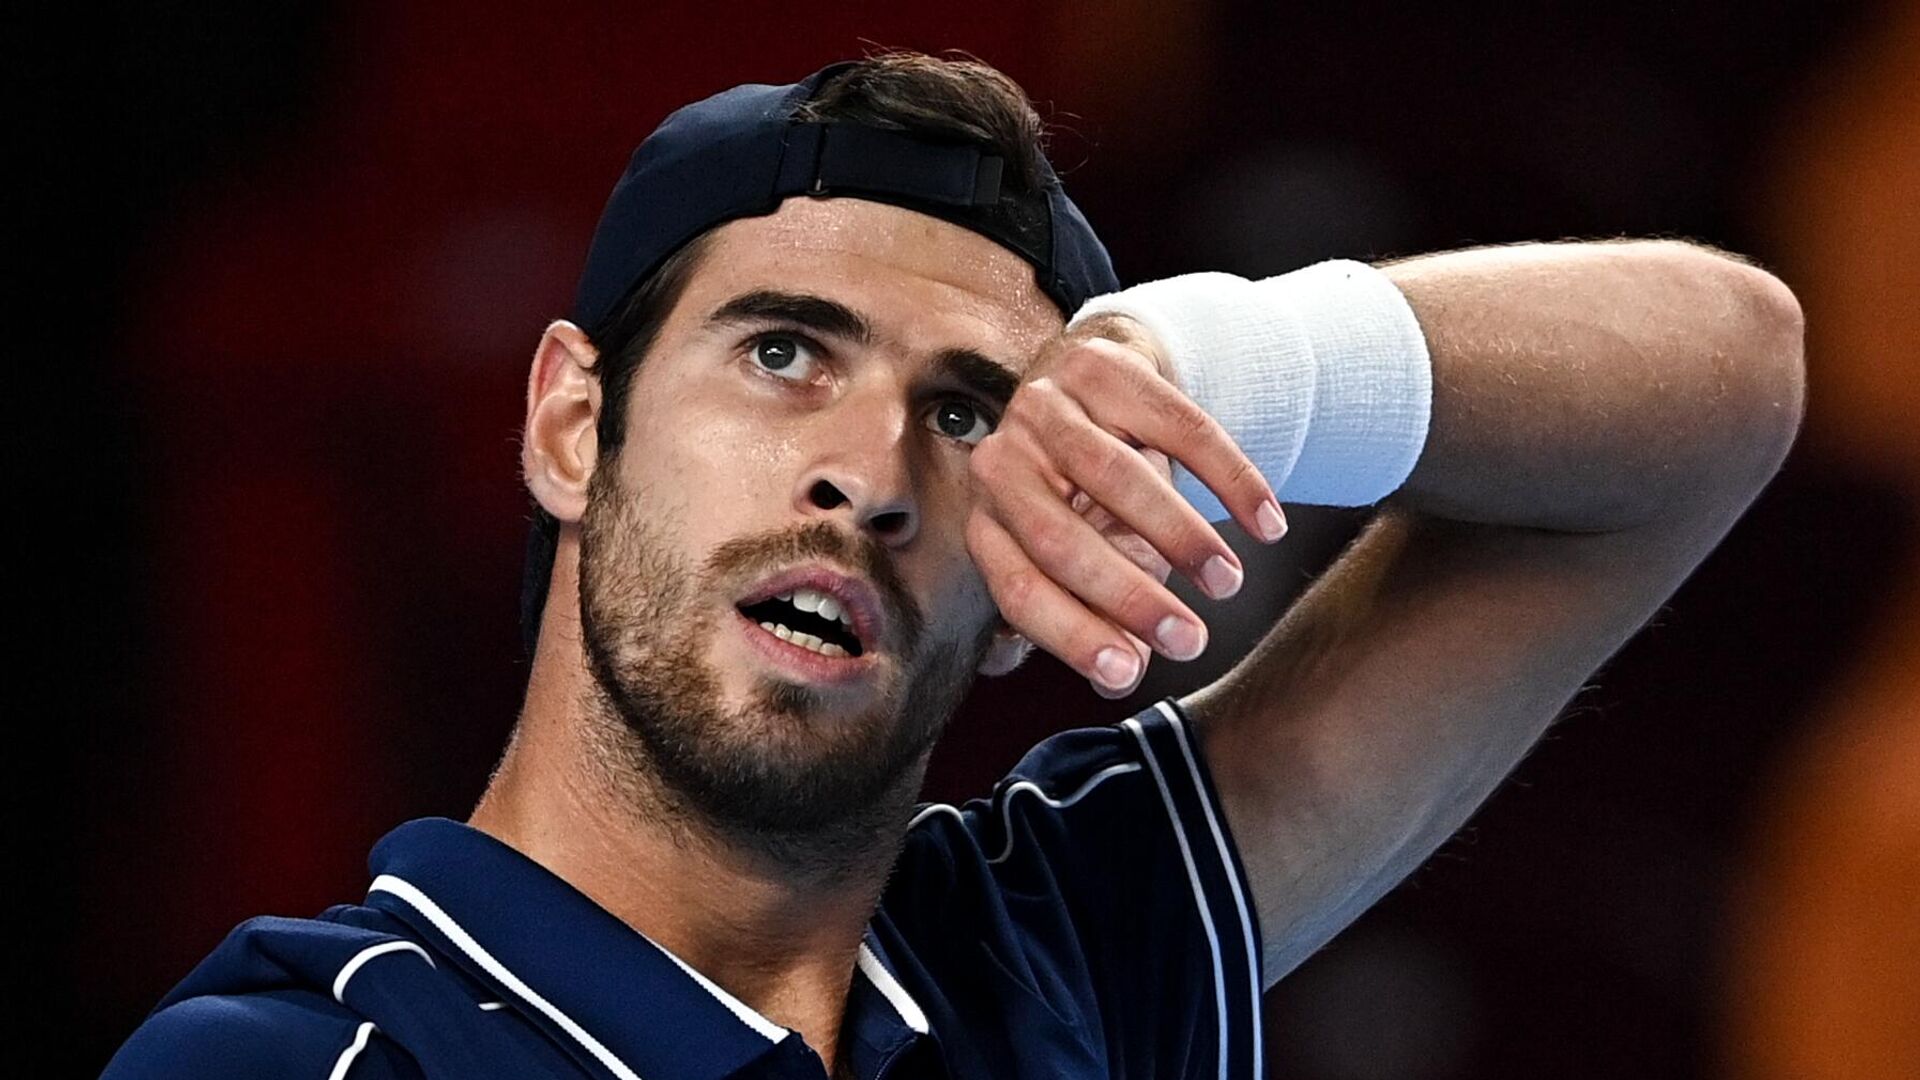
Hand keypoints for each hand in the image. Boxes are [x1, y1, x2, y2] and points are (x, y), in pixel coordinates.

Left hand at [966, 314, 1287, 697]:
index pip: (1019, 590)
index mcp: (989, 520)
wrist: (1097, 379)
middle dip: (1131, 597)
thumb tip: (1120, 678)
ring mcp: (1046, 405)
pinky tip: (1267, 524)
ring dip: (1182, 538)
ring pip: (1118, 478)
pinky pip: (1177, 425)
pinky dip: (1230, 478)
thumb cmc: (1088, 492)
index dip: (1071, 634)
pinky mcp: (1101, 365)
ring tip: (1229, 583)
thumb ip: (1097, 613)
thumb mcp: (1087, 552)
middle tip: (1193, 640)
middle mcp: (1002, 462)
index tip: (1129, 673)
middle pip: (1060, 539)